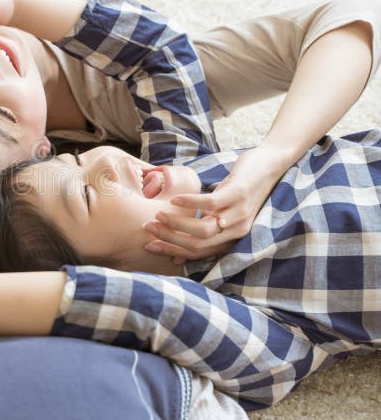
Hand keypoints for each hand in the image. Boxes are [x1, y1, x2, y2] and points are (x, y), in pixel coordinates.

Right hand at [143, 147, 286, 262]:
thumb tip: (178, 253)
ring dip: (177, 223)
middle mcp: (236, 231)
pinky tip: (175, 199)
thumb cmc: (241, 190)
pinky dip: (190, 203)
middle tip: (148, 228)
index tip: (149, 245)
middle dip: (169, 238)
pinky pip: (210, 203)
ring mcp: (238, 214)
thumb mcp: (222, 213)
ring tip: (158, 214)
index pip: (197, 253)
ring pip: (203, 229)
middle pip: (197, 244)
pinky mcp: (237, 194)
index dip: (171, 250)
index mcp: (231, 239)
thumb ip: (203, 229)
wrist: (271, 166)